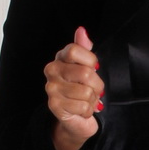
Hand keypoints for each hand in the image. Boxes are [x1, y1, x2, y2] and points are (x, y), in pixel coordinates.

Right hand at [45, 25, 102, 149]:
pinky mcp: (54, 105)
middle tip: (93, 90)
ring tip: (86, 100)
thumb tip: (81, 31)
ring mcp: (51, 88)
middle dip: (97, 85)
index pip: (74, 51)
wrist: (76, 118)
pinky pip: (83, 106)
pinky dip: (88, 110)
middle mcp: (51, 70)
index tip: (93, 67)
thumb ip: (84, 48)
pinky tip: (81, 109)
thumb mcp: (86, 66)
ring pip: (86, 91)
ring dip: (92, 99)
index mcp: (60, 58)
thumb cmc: (82, 89)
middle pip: (85, 73)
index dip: (90, 60)